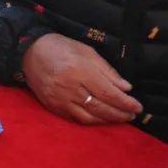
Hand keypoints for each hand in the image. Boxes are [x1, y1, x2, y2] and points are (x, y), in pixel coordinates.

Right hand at [21, 33, 142, 124]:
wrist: (29, 52)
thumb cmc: (60, 47)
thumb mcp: (87, 52)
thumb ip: (107, 71)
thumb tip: (126, 88)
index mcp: (80, 71)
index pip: (108, 93)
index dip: (125, 102)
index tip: (138, 107)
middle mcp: (70, 88)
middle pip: (101, 108)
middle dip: (120, 113)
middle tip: (132, 115)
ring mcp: (59, 99)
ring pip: (89, 117)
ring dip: (107, 120)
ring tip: (119, 118)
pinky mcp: (52, 106)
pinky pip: (75, 118)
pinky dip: (91, 120)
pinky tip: (100, 117)